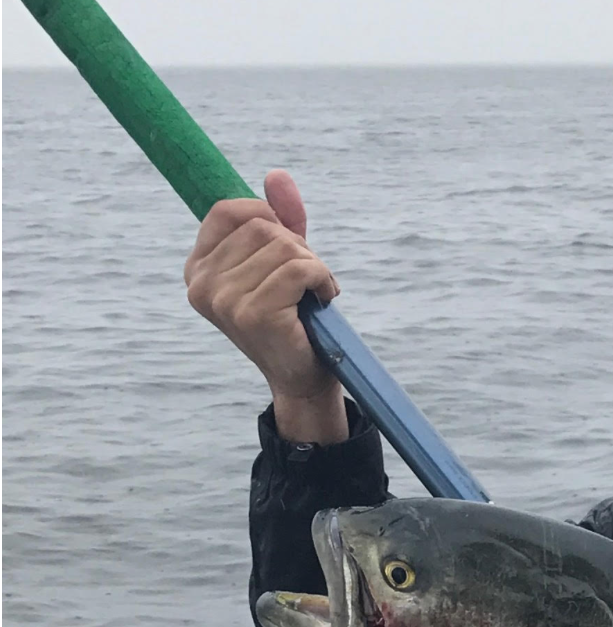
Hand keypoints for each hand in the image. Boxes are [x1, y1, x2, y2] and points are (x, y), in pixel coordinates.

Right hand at [185, 169, 346, 441]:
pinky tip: (322, 300)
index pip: (228, 210)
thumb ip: (280, 219)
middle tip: (307, 279)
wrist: (304, 374)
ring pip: (284, 247)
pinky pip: (300, 268)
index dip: (268, 217)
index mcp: (198, 267)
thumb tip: (277, 175)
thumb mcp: (283, 260)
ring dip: (313, 265)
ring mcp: (224, 300)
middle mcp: (202, 283)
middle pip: (261, 227)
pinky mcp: (253, 314)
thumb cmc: (293, 315)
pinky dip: (322, 279)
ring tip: (313, 293)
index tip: (288, 245)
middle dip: (297, 247)